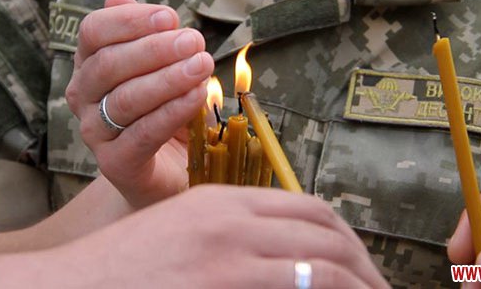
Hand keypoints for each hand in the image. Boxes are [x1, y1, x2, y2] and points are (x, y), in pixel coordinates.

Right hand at [29, 186, 389, 287]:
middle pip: (325, 232)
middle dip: (363, 264)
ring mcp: (232, 255)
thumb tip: (277, 258)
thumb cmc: (118, 271)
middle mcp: (234, 220)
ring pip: (324, 265)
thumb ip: (226, 237)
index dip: (344, 236)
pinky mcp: (227, 284)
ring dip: (359, 286)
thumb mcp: (177, 236)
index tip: (358, 264)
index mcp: (221, 201)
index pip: (308, 207)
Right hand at [66, 0, 213, 207]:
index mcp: (90, 64)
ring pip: (124, 99)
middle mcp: (82, 97)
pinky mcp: (115, 164)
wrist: (168, 170)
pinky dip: (172, 112)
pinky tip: (197, 96)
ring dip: (167, 78)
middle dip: (155, 48)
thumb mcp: (161, 67)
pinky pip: (141, 134)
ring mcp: (94, 132)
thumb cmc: (165, 110)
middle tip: (194, 41)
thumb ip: (145, 34)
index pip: (94, 32)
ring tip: (202, 65)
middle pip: (108, 64)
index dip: (130, 21)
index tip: (169, 17)